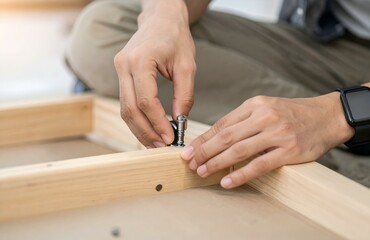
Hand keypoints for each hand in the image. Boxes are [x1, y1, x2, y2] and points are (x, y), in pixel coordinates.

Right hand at [114, 0, 195, 147]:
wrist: (161, 18)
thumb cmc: (176, 38)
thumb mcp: (187, 66)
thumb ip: (184, 95)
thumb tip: (180, 122)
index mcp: (140, 60)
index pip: (146, 100)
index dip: (158, 123)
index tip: (171, 137)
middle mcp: (124, 65)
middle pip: (130, 109)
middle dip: (147, 131)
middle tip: (163, 147)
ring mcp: (119, 69)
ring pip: (124, 109)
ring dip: (140, 130)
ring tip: (156, 144)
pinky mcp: (121, 74)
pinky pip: (126, 102)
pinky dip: (137, 119)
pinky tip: (149, 131)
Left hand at [181, 94, 353, 188]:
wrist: (327, 116)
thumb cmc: (294, 114)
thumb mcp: (268, 108)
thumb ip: (245, 120)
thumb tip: (218, 138)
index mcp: (256, 104)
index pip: (223, 123)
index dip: (204, 138)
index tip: (190, 149)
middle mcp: (264, 116)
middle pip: (226, 136)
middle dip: (204, 151)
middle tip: (189, 162)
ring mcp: (277, 133)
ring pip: (239, 150)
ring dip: (217, 163)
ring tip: (202, 171)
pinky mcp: (288, 151)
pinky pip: (259, 165)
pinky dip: (240, 174)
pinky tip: (227, 181)